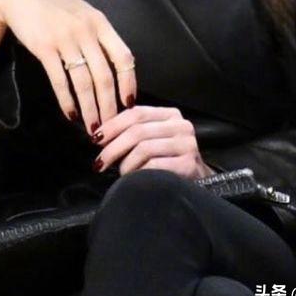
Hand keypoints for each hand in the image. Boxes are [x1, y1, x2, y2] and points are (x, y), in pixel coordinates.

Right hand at [0, 0, 135, 133]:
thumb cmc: (57, 6)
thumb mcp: (85, 14)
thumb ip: (100, 37)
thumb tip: (117, 70)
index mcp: (100, 23)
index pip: (123, 58)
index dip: (128, 83)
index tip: (129, 104)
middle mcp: (86, 31)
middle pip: (104, 76)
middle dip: (109, 106)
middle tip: (111, 127)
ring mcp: (65, 39)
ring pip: (83, 83)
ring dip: (89, 109)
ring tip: (93, 128)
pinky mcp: (44, 48)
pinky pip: (60, 80)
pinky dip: (67, 101)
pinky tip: (71, 114)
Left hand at [92, 105, 211, 179]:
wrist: (199, 183)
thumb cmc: (168, 161)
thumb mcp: (153, 139)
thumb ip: (133, 131)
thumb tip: (100, 134)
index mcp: (170, 114)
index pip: (136, 113)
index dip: (113, 125)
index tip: (96, 138)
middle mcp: (181, 125)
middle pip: (137, 131)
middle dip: (113, 147)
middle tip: (100, 162)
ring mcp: (187, 144)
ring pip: (143, 148)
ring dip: (125, 163)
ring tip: (121, 173)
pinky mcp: (189, 164)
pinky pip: (154, 166)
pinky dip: (139, 173)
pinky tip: (135, 179)